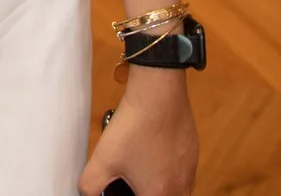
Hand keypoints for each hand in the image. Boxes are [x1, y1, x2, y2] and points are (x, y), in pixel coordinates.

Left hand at [83, 67, 196, 195]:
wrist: (159, 94)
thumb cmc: (134, 127)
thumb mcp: (102, 160)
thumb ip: (89, 185)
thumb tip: (87, 192)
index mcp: (159, 194)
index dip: (125, 194)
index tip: (117, 187)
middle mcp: (180, 188)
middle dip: (140, 190)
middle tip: (125, 180)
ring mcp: (190, 171)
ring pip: (172, 189)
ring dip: (153, 183)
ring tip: (134, 166)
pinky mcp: (193, 154)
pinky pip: (179, 172)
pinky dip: (164, 168)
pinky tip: (148, 151)